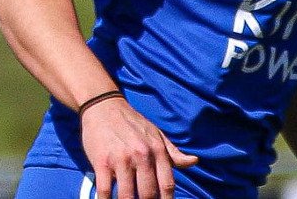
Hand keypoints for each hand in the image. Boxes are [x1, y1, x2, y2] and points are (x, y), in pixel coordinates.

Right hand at [80, 96, 197, 198]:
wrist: (105, 107)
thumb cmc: (133, 123)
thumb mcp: (157, 134)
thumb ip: (173, 153)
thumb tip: (194, 162)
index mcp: (157, 149)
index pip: (167, 184)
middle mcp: (142, 154)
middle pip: (148, 194)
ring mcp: (122, 159)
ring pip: (126, 196)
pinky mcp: (102, 162)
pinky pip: (104, 192)